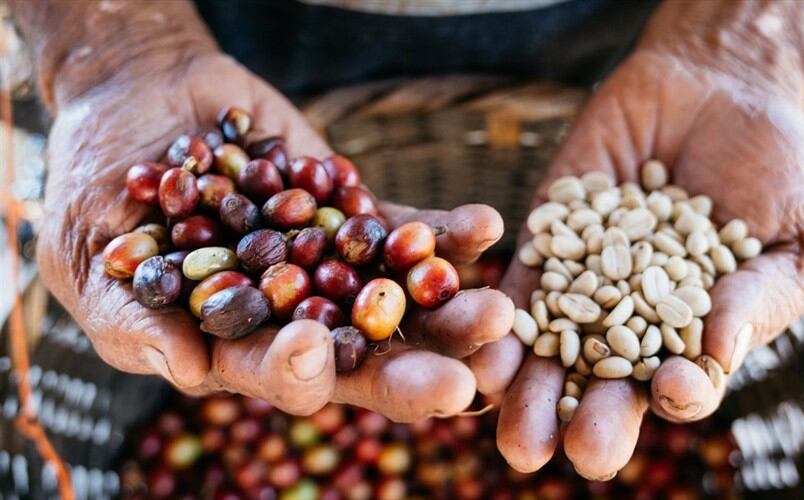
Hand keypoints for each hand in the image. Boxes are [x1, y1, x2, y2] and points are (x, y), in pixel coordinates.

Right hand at [37, 51, 513, 420]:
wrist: (143, 101)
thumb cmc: (99, 190)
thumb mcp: (92, 257)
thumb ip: (132, 320)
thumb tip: (185, 369)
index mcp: (238, 346)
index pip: (276, 376)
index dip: (298, 372)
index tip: (313, 349)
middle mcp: (299, 319)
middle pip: (364, 358)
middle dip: (414, 371)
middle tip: (468, 380)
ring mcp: (337, 269)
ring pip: (403, 301)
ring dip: (452, 309)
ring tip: (499, 308)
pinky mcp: (360, 217)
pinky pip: (410, 231)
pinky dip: (447, 233)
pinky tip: (486, 228)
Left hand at [470, 48, 803, 477]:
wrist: (715, 89)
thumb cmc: (774, 171)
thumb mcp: (799, 236)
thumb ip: (763, 298)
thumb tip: (717, 353)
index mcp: (695, 342)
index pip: (680, 385)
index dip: (678, 393)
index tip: (673, 388)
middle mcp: (631, 328)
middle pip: (599, 389)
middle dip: (580, 421)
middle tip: (558, 452)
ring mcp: (581, 286)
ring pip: (547, 350)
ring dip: (523, 387)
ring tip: (505, 414)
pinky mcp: (544, 243)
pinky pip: (520, 284)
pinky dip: (499, 313)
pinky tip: (483, 337)